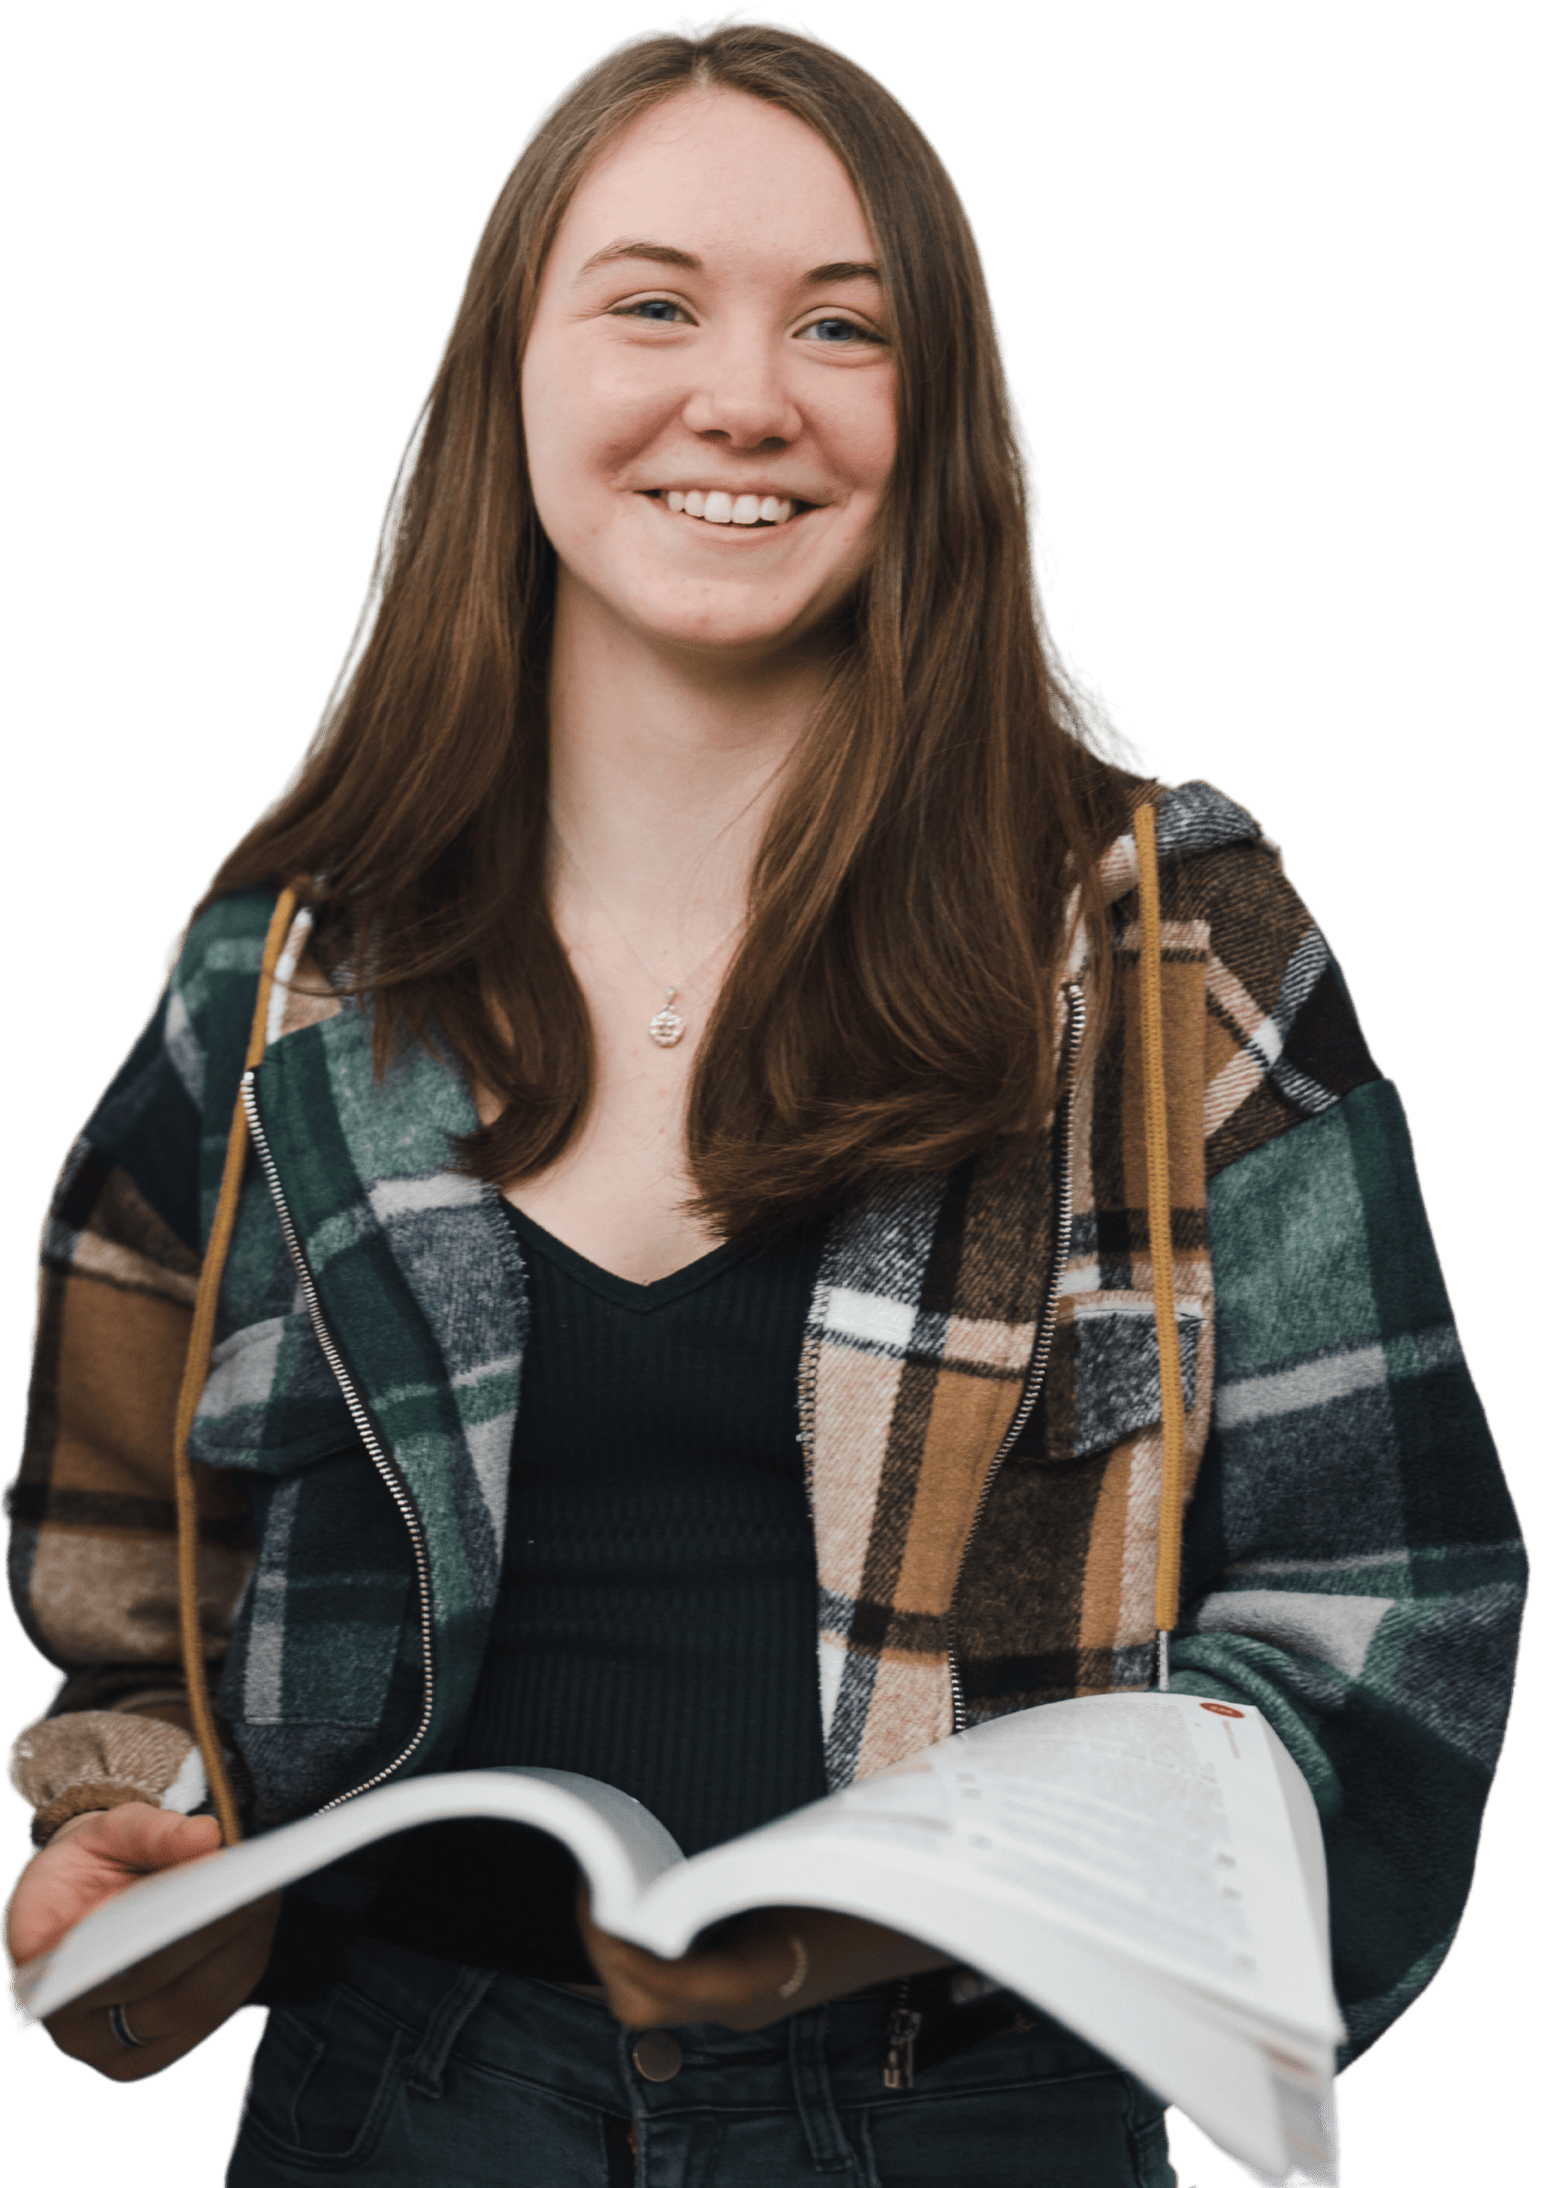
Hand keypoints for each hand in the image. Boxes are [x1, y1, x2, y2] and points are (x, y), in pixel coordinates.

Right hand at [3, 1802, 278, 2081]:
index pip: (113, 1972)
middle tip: (262, 1892)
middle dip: (220, 1944)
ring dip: (240, 1957)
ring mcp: (114, 2051)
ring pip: (192, 2012)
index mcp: (42, 1975)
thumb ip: (151, 1832)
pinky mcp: (153, 2052)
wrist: (78, 1895)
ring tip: (270, 1900)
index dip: (174, 1941)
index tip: (222, 1896)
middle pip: (162, 2000)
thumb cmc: (89, 1864)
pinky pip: (207, 2017)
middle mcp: (74, 2030)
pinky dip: (241, 1971)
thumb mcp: (107, 1830)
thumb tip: (208, 1837)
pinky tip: (261, 1928)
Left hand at [576, 1883, 950, 2032]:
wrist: (919, 1921)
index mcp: (753, 1982)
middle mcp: (739, 2004)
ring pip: (652, 1996)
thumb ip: (733, 1868)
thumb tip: (667, 1848)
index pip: (656, 1981)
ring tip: (615, 1884)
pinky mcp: (744, 1987)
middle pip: (639, 2002)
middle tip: (595, 1882)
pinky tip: (652, 1896)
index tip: (599, 1887)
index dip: (615, 1940)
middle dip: (603, 1949)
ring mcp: (741, 2002)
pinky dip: (649, 1945)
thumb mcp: (799, 1867)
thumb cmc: (861, 1886)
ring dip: (621, 1949)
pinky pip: (676, 1980)